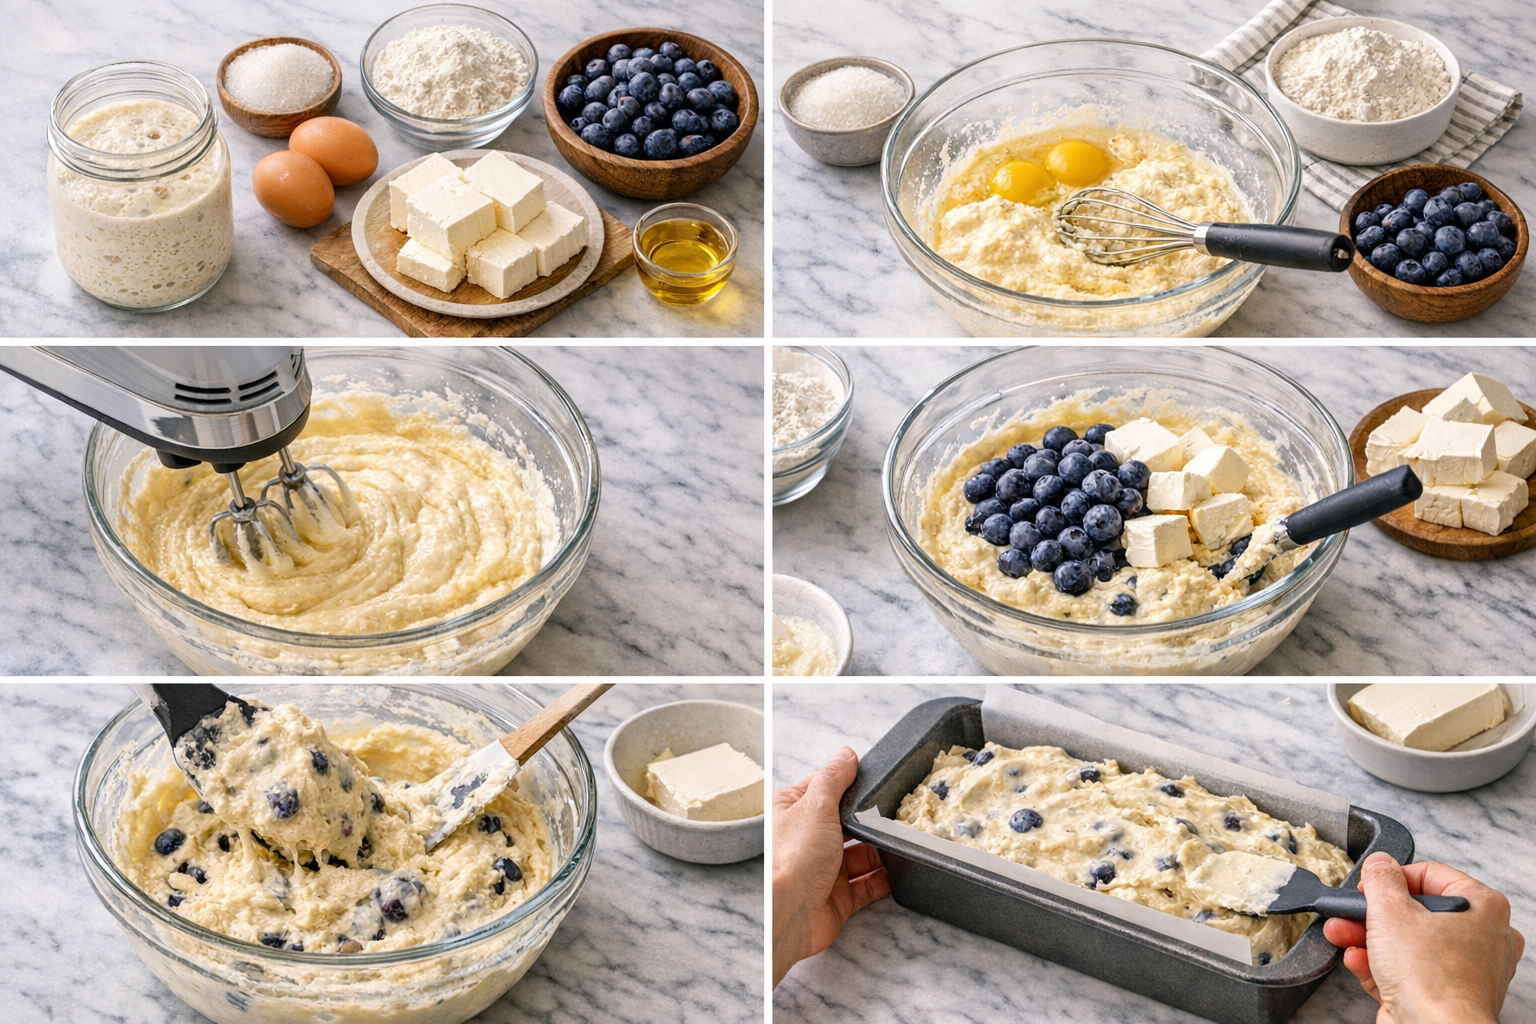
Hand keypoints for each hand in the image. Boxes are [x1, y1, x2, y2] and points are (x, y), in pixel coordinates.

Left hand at [772, 747, 890, 987]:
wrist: (789, 914)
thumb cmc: (793, 858)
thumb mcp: (816, 806)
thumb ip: (834, 778)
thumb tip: (846, 754)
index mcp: (792, 812)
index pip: (825, 789)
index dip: (849, 784)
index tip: (876, 779)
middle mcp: (806, 840)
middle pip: (846, 824)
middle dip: (870, 821)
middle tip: (897, 812)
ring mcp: (823, 870)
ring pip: (860, 855)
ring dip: (881, 850)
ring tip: (903, 839)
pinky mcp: (837, 898)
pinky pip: (866, 885)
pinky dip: (883, 879)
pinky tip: (899, 870)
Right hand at [1323, 852, 1522, 1023]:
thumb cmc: (1432, 979)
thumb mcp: (1391, 911)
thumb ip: (1380, 880)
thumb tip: (1380, 864)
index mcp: (1482, 907)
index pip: (1430, 874)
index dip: (1392, 878)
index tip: (1369, 886)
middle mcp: (1480, 937)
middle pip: (1415, 911)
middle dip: (1372, 913)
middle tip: (1351, 911)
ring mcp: (1464, 968)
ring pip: (1408, 942)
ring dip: (1368, 937)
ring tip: (1341, 934)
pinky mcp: (1444, 993)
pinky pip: (1409, 969)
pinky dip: (1381, 964)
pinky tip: (1359, 961)